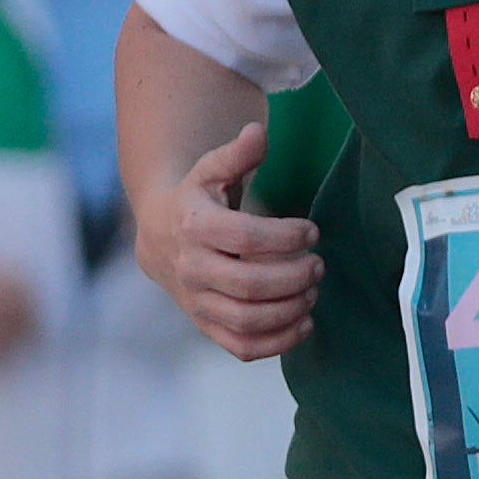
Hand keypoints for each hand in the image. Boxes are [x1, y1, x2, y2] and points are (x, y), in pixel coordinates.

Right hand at [153, 120, 319, 359]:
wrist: (160, 237)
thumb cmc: (198, 199)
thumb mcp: (211, 169)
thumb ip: (237, 153)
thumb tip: (259, 132)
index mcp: (194, 226)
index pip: (247, 238)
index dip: (286, 236)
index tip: (312, 231)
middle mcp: (191, 268)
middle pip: (251, 284)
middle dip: (295, 277)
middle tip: (319, 265)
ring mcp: (197, 302)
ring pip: (248, 319)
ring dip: (290, 310)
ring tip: (313, 292)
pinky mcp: (206, 326)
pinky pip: (242, 347)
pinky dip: (278, 343)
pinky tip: (304, 323)